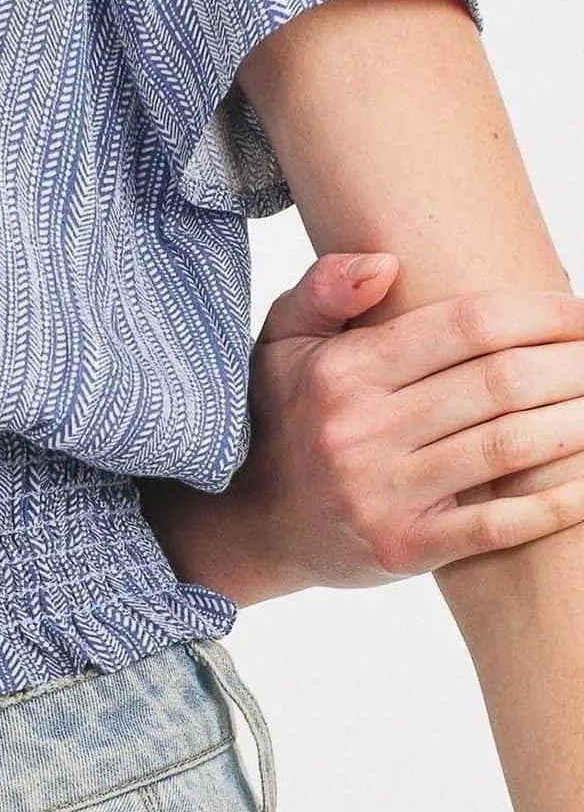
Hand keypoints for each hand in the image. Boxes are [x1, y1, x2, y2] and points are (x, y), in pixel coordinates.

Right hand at [137, 253, 583, 603]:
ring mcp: (383, 495)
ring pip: (506, 449)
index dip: (536, 314)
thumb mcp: (285, 340)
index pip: (462, 328)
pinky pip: (495, 525)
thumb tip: (388, 262)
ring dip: (576, 425)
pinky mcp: (403, 549)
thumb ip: (326, 288)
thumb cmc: (288, 417)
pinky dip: (552, 504)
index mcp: (342, 371)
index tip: (583, 310)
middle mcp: (360, 431)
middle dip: (570, 365)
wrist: (260, 523)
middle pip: (496, 385)